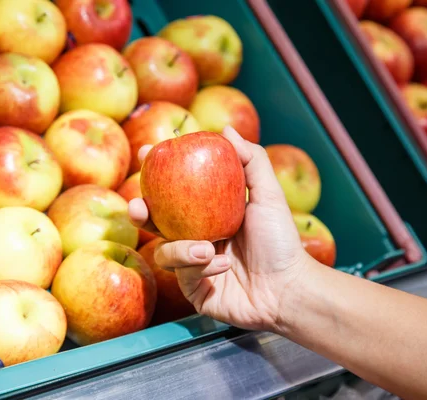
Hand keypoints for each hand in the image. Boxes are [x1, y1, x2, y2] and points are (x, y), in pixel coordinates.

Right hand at [129, 126, 313, 331]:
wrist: (289, 288)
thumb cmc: (281, 241)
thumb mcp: (268, 196)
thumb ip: (251, 161)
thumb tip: (225, 130)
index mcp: (209, 214)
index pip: (175, 191)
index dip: (156, 173)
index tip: (147, 153)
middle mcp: (197, 237)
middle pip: (157, 222)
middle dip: (141, 213)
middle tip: (137, 206)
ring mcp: (194, 265)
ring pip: (165, 252)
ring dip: (181, 249)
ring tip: (207, 248)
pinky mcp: (195, 290)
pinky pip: (184, 275)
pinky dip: (202, 268)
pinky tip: (224, 266)